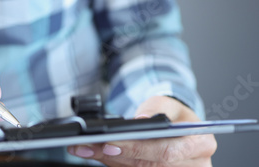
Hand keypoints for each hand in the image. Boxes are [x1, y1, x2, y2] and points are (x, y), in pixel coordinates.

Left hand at [68, 96, 216, 166]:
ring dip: (110, 161)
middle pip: (151, 165)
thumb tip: (142, 119)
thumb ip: (157, 107)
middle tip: (91, 145)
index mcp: (201, 144)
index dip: (138, 149)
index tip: (111, 143)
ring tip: (86, 148)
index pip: (168, 151)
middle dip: (117, 156)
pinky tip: (95, 153)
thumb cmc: (175, 114)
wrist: (176, 124)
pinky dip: (112, 163)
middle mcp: (194, 165)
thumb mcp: (169, 102)